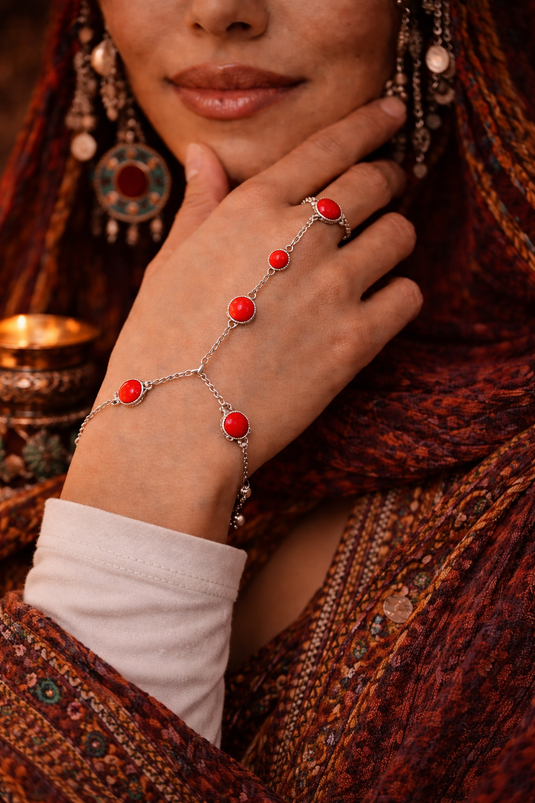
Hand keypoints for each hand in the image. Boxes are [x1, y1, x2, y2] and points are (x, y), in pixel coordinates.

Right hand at [62, 96, 420, 542]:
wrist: (173, 427)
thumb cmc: (159, 345)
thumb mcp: (168, 264)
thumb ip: (199, 205)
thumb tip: (204, 155)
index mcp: (250, 209)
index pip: (328, 144)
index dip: (369, 122)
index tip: (391, 113)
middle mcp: (299, 236)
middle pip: (376, 181)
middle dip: (389, 176)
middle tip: (388, 186)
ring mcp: (332, 287)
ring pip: (400, 234)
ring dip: (393, 238)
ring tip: (376, 255)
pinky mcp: (355, 341)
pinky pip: (408, 296)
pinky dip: (399, 295)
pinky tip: (375, 306)